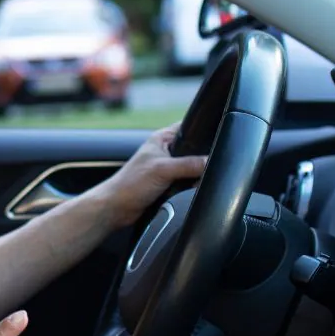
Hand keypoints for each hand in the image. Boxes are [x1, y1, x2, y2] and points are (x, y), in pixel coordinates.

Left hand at [92, 125, 207, 227]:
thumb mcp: (163, 170)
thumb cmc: (130, 184)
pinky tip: (191, 190)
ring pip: (193, 168)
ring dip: (196, 175)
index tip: (218, 138)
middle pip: (195, 150)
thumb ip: (189, 165)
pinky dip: (191, 186)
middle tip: (205, 167)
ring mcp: (168, 168)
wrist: (117, 209)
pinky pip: (188, 182)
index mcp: (162, 139)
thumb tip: (211, 162)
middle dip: (202, 158)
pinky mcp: (169, 184)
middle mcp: (166, 151)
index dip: (204, 130)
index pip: (189, 127)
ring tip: (194, 181)